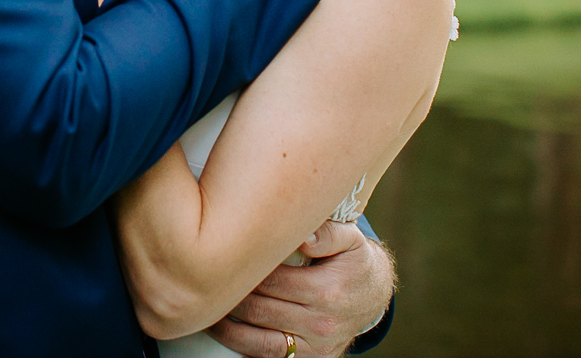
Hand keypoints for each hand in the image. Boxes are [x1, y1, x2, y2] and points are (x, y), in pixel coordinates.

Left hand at [206, 222, 394, 357]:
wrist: (373, 296)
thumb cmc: (353, 262)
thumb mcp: (350, 240)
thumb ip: (328, 233)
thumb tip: (302, 236)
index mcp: (327, 289)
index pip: (271, 280)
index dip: (244, 270)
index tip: (224, 258)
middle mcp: (321, 322)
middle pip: (260, 310)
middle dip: (231, 296)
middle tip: (208, 280)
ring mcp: (316, 346)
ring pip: (260, 340)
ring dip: (229, 327)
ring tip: (208, 310)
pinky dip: (245, 347)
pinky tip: (227, 332)